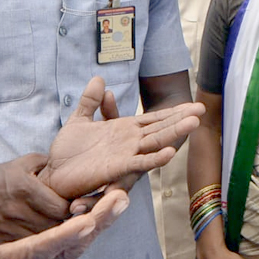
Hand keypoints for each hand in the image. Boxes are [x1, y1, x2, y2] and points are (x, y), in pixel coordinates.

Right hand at [0, 154, 69, 247]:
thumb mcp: (22, 164)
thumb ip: (48, 164)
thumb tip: (71, 170)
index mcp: (26, 190)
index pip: (63, 209)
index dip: (71, 211)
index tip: (71, 209)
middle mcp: (17, 213)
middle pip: (56, 228)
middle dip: (64, 226)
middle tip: (63, 221)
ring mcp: (6, 232)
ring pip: (42, 243)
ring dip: (49, 239)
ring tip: (47, 231)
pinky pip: (23, 254)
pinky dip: (31, 251)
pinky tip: (33, 244)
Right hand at [0, 189, 130, 258]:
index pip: (39, 250)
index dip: (64, 236)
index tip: (89, 221)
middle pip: (68, 247)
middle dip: (97, 223)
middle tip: (121, 199)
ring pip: (72, 249)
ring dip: (96, 225)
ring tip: (119, 201)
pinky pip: (66, 251)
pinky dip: (84, 233)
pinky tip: (98, 217)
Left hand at [39, 76, 203, 200]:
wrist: (55, 177)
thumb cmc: (69, 152)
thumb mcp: (80, 120)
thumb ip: (91, 101)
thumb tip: (101, 81)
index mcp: (124, 132)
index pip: (154, 120)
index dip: (172, 112)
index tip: (192, 104)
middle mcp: (130, 144)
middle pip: (161, 129)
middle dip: (181, 119)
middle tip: (202, 109)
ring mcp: (126, 157)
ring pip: (155, 143)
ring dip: (173, 133)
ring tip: (194, 123)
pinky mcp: (117, 170)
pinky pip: (138, 164)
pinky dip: (154, 158)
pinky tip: (169, 152)